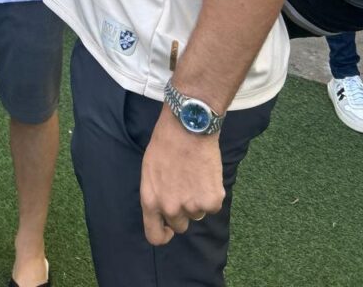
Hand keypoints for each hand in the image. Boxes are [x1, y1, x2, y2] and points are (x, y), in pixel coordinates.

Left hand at [140, 106, 224, 245]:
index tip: (169, 229)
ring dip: (198, 200)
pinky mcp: (211, 200)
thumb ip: (156, 193)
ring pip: (198, 213)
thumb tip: (163, 209)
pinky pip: (213, 205)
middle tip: (186, 189)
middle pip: (180, 225)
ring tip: (195, 176)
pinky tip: (207, 174)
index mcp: (151, 200)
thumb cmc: (165, 143)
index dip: (163, 234)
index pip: (155, 236)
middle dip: (183, 212)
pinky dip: (212, 193)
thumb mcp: (149, 170)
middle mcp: (170, 208)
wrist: (188, 127)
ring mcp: (192, 206)